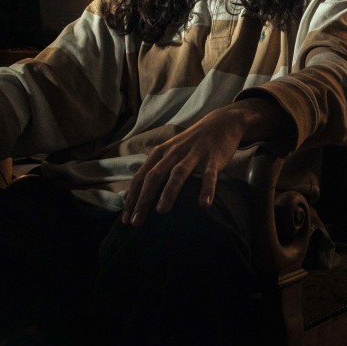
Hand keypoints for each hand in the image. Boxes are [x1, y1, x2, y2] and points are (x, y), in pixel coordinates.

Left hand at [122, 99, 292, 225]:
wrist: (221, 123)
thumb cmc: (190, 145)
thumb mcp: (167, 153)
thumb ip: (150, 172)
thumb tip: (127, 196)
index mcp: (160, 153)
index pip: (141, 177)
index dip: (132, 198)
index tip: (125, 221)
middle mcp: (174, 152)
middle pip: (154, 176)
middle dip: (144, 200)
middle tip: (136, 223)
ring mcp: (194, 154)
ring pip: (178, 173)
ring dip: (169, 192)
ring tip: (161, 211)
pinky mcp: (213, 157)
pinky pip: (209, 175)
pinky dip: (206, 189)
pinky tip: (204, 204)